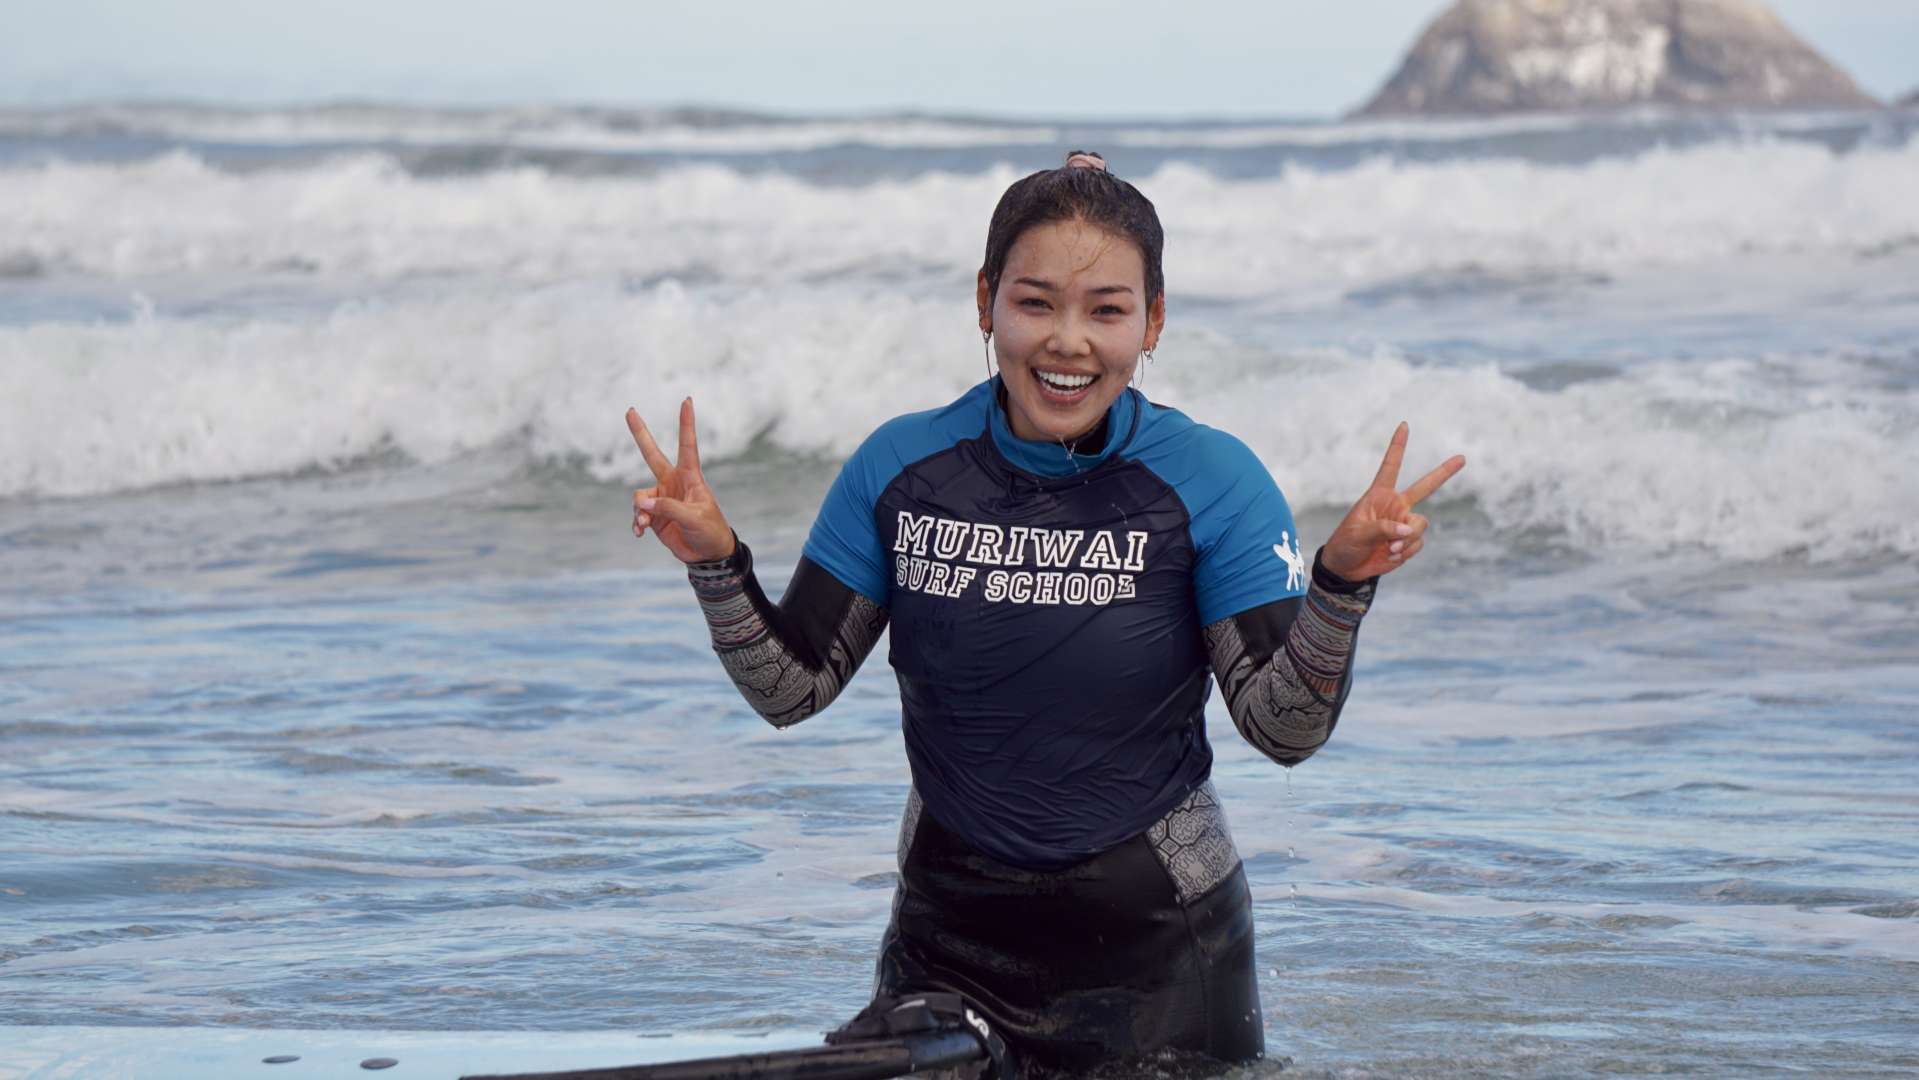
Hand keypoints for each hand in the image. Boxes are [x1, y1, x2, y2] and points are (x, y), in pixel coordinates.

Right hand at [626, 398, 736, 563]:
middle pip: (652, 454)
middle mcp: (673, 483)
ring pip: (640, 497)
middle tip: (629, 410)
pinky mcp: (654, 515)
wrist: (707, 554)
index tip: (687, 400)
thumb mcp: (694, 518)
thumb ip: (668, 508)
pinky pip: (638, 514)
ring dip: (640, 511)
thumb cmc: (710, 531)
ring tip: (645, 525)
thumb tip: (642, 504)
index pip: (687, 445)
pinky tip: (640, 533)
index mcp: (690, 478)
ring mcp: (662, 498)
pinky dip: (636, 523)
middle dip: (640, 434)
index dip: (686, 423)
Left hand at [1321, 422, 1464, 581]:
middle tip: (1463, 457)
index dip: (1398, 446)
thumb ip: (1382, 528)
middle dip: (1445, 472)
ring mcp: (1404, 523)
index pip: (1391, 466)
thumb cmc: (1346, 544)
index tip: (1404, 425)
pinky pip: (1417, 543)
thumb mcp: (1358, 533)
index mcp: (1379, 496)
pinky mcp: (1408, 541)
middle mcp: (1396, 505)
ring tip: (1389, 548)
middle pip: (1426, 486)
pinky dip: (1405, 551)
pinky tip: (1391, 555)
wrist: (1347, 568)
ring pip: (1420, 525)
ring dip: (1406, 539)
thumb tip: (1405, 528)